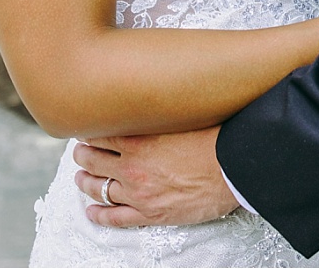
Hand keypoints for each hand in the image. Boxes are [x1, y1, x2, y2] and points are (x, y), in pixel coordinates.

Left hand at [73, 126, 237, 227]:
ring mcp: (138, 193)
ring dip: (85, 182)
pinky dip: (98, 214)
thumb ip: (161, 115)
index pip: (100, 135)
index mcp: (140, 141)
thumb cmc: (218, 141)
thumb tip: (154, 101)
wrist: (237, 170)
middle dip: (83, 155)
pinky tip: (92, 211)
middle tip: (81, 152)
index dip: (90, 132)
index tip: (89, 130)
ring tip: (81, 178)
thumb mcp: (185, 118)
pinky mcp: (150, 213)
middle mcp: (132, 167)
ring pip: (98, 188)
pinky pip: (114, 218)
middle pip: (92, 160)